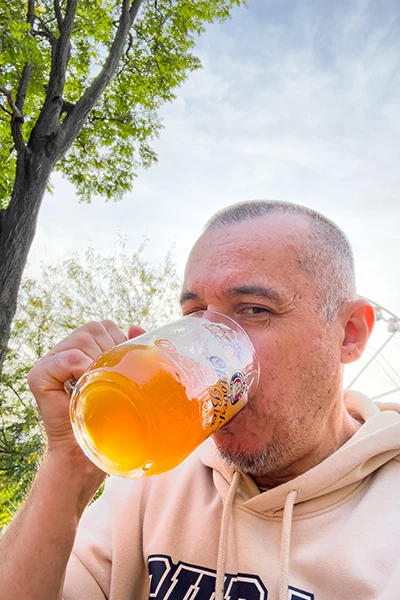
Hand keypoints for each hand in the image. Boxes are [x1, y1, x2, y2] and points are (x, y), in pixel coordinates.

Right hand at [28, 320, 144, 462]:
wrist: (88, 450)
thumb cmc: (109, 416)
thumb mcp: (125, 378)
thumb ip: (129, 350)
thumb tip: (135, 327)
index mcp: (82, 347)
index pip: (103, 326)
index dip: (117, 343)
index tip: (119, 369)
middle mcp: (63, 350)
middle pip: (93, 330)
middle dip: (108, 353)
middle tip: (108, 380)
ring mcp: (49, 361)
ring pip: (81, 340)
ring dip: (96, 363)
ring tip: (95, 385)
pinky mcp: (38, 375)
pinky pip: (67, 358)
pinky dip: (81, 369)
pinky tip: (84, 386)